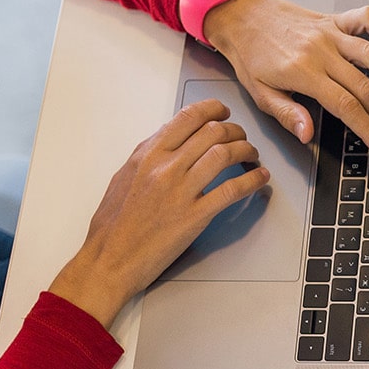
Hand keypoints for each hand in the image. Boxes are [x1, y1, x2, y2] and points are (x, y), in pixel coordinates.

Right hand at [49, 99, 270, 327]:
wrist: (109, 259)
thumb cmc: (113, 224)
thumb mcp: (124, 177)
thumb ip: (149, 154)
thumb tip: (171, 137)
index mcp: (147, 155)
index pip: (187, 117)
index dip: (213, 109)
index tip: (223, 112)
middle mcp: (165, 167)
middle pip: (212, 132)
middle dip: (235, 130)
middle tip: (241, 137)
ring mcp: (180, 191)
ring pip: (225, 154)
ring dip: (246, 150)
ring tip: (252, 155)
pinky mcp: (194, 216)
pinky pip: (232, 190)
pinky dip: (252, 180)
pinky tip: (260, 177)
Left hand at [203, 0, 368, 157]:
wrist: (239, 15)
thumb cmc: (249, 54)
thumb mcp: (259, 93)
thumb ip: (287, 114)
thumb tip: (308, 135)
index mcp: (303, 72)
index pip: (346, 107)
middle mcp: (322, 50)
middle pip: (366, 88)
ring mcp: (331, 32)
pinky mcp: (334, 19)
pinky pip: (368, 19)